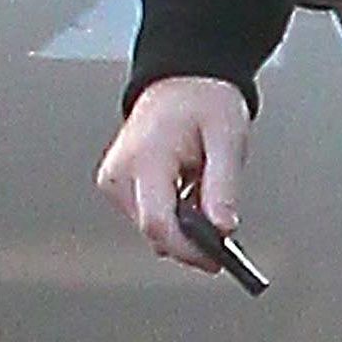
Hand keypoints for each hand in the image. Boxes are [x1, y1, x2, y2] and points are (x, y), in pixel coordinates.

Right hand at [97, 77, 253, 273]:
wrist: (181, 80)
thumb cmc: (204, 102)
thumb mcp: (227, 139)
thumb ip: (223, 187)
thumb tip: (224, 230)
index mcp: (146, 158)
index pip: (157, 223)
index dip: (188, 249)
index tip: (217, 260)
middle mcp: (120, 173)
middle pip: (155, 231)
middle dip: (191, 240)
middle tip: (224, 233)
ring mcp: (114, 180)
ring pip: (152, 227)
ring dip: (183, 226)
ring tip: (206, 195)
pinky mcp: (116, 185)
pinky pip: (148, 215)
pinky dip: (173, 215)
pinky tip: (191, 194)